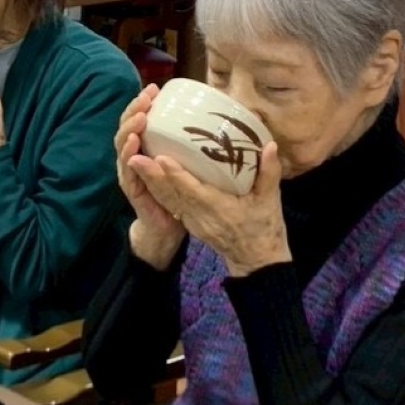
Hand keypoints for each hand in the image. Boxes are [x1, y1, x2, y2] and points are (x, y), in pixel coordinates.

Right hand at [115, 85, 186, 268]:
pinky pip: (128, 173)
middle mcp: (135, 155)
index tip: (156, 88)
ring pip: (122, 146)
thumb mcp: (191, 164)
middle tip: (145, 99)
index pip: (141, 119)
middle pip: (127, 127)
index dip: (144, 103)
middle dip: (133, 110)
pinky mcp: (132, 189)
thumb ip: (199, 144)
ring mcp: (131, 172)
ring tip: (139, 119)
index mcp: (148, 146)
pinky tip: (133, 151)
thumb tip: (225, 121)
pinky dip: (129, 160)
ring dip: (129, 131)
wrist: (168, 227)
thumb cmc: (181, 192)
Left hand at [141, 141, 291, 276]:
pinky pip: (170, 204)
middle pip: (171, 194)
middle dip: (151, 176)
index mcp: (219, 208)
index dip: (176, 175)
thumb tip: (270, 144)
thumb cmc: (265, 228)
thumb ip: (269, 173)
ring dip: (149, 181)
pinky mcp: (190, 222)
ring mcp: (193, 220)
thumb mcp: (270, 200)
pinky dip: (157, 189)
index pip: (192, 191)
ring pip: (166, 200)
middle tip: (134, 157)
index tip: (161, 158)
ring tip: (134, 161)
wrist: (256, 259)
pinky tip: (148, 173)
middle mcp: (200, 216)